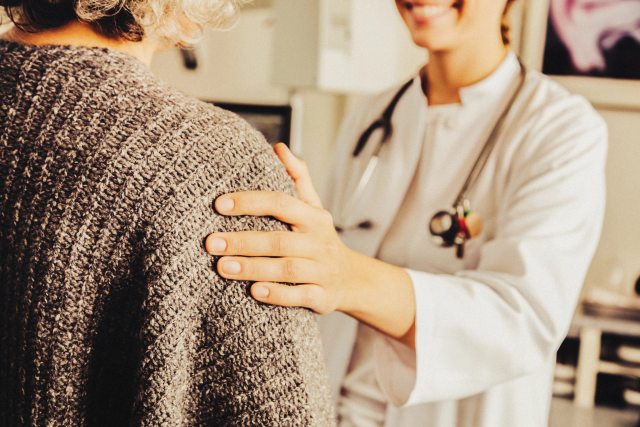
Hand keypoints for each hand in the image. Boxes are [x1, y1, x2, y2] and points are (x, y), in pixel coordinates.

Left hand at [205, 144, 415, 342]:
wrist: (351, 279)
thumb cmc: (319, 238)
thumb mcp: (313, 208)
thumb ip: (297, 178)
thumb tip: (278, 147)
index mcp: (314, 217)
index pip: (281, 204)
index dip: (250, 202)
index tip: (219, 204)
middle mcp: (319, 242)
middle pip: (280, 240)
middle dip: (244, 241)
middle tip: (210, 242)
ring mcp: (322, 271)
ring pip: (287, 270)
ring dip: (254, 268)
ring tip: (222, 267)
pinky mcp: (322, 297)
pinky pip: (300, 297)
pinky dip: (278, 295)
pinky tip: (254, 291)